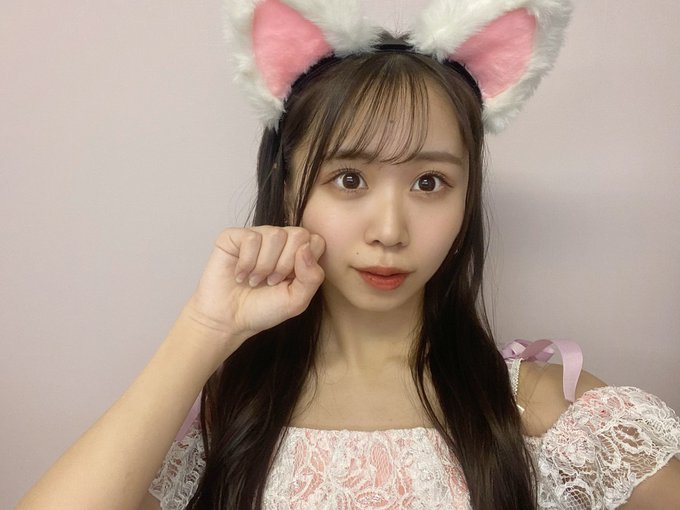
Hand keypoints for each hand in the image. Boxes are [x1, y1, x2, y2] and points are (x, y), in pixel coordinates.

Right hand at [181, 226, 324, 351]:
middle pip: (299, 234)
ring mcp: (257, 236)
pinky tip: (240, 274)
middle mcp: (279, 241)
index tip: (289, 281)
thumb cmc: (262, 310)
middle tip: (271, 281)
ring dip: (264, 265)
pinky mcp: (234, 236)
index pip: (316, 241)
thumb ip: (311, 277)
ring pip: (275, 234)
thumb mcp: (297, 301)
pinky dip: (246, 261)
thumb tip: (305, 247)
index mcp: (298, 253)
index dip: (305, 263)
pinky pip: (251, 238)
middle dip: (285, 264)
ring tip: (255, 280)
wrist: (228, 320)